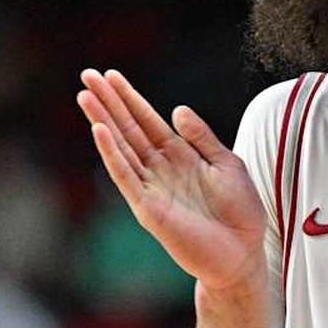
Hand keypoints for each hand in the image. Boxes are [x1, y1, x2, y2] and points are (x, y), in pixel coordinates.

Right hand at [76, 69, 265, 295]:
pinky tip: (100, 130)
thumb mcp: (227, 164)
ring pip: (122, 147)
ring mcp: (151, 187)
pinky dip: (112, 154)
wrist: (243, 252)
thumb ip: (202, 137)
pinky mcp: (148, 208)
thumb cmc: (240, 213)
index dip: (131, 98)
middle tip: (87, 75)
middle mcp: (161, 169)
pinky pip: (126, 176)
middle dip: (109, 102)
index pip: (148, 120)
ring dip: (103, 120)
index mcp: (180, 156)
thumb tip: (177, 109)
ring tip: (85, 95)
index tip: (111, 75)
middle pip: (129, 128)